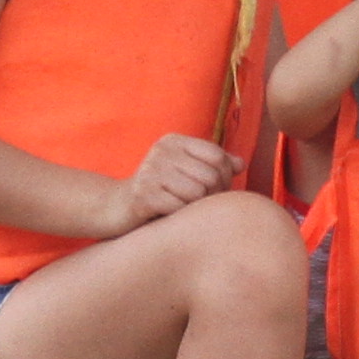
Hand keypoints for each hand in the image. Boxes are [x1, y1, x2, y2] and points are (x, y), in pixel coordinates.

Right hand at [104, 131, 241, 230]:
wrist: (116, 208)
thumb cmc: (159, 191)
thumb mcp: (185, 172)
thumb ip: (213, 165)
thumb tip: (241, 164)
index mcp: (173, 141)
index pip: (217, 156)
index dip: (225, 177)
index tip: (217, 191)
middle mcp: (161, 151)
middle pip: (211, 176)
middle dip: (213, 196)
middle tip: (203, 206)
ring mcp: (150, 172)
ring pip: (198, 193)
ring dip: (196, 208)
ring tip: (187, 211)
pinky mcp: (143, 196)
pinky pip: (180, 208)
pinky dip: (181, 217)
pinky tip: (172, 217)